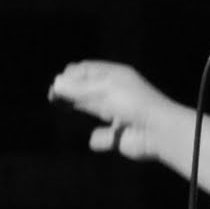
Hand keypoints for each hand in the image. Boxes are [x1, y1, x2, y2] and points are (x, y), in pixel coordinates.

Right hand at [47, 60, 177, 159]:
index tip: (56, 84)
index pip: (88, 70)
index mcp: (116, 76)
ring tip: (61, 106)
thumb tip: (56, 83)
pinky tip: (103, 137)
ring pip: (92, 108)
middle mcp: (116, 92)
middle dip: (71, 90)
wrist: (157, 131)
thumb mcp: (103, 90)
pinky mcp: (118, 135)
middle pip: (87, 88)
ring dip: (78, 107)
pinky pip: (101, 137)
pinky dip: (99, 138)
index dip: (70, 75)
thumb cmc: (132, 103)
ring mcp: (117, 113)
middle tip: (52, 96)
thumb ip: (78, 88)